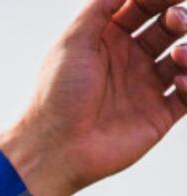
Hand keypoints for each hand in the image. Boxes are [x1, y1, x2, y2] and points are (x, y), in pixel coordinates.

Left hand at [0, 0, 186, 195]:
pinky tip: (179, 79)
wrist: (55, 148)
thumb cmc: (57, 94)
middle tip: (174, 20)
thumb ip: (101, 5)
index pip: (145, 7)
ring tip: (177, 55)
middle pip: (170, 27)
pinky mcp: (159, 115)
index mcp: (109, 41)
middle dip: (179, 17)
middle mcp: (130, 61)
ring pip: (186, 56)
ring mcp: (146, 87)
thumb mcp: (74, 40)